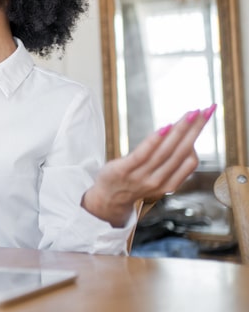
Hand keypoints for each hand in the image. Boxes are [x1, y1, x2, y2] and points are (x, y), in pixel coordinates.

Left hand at [82, 104, 215, 226]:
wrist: (107, 200)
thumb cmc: (133, 184)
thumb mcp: (157, 180)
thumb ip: (171, 165)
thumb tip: (185, 139)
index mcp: (169, 184)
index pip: (190, 161)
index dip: (197, 139)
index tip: (203, 119)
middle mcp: (158, 181)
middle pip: (181, 152)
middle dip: (195, 130)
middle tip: (205, 111)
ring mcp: (140, 176)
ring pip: (165, 151)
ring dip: (179, 131)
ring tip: (190, 114)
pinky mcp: (123, 170)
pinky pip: (142, 154)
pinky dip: (155, 141)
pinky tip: (165, 128)